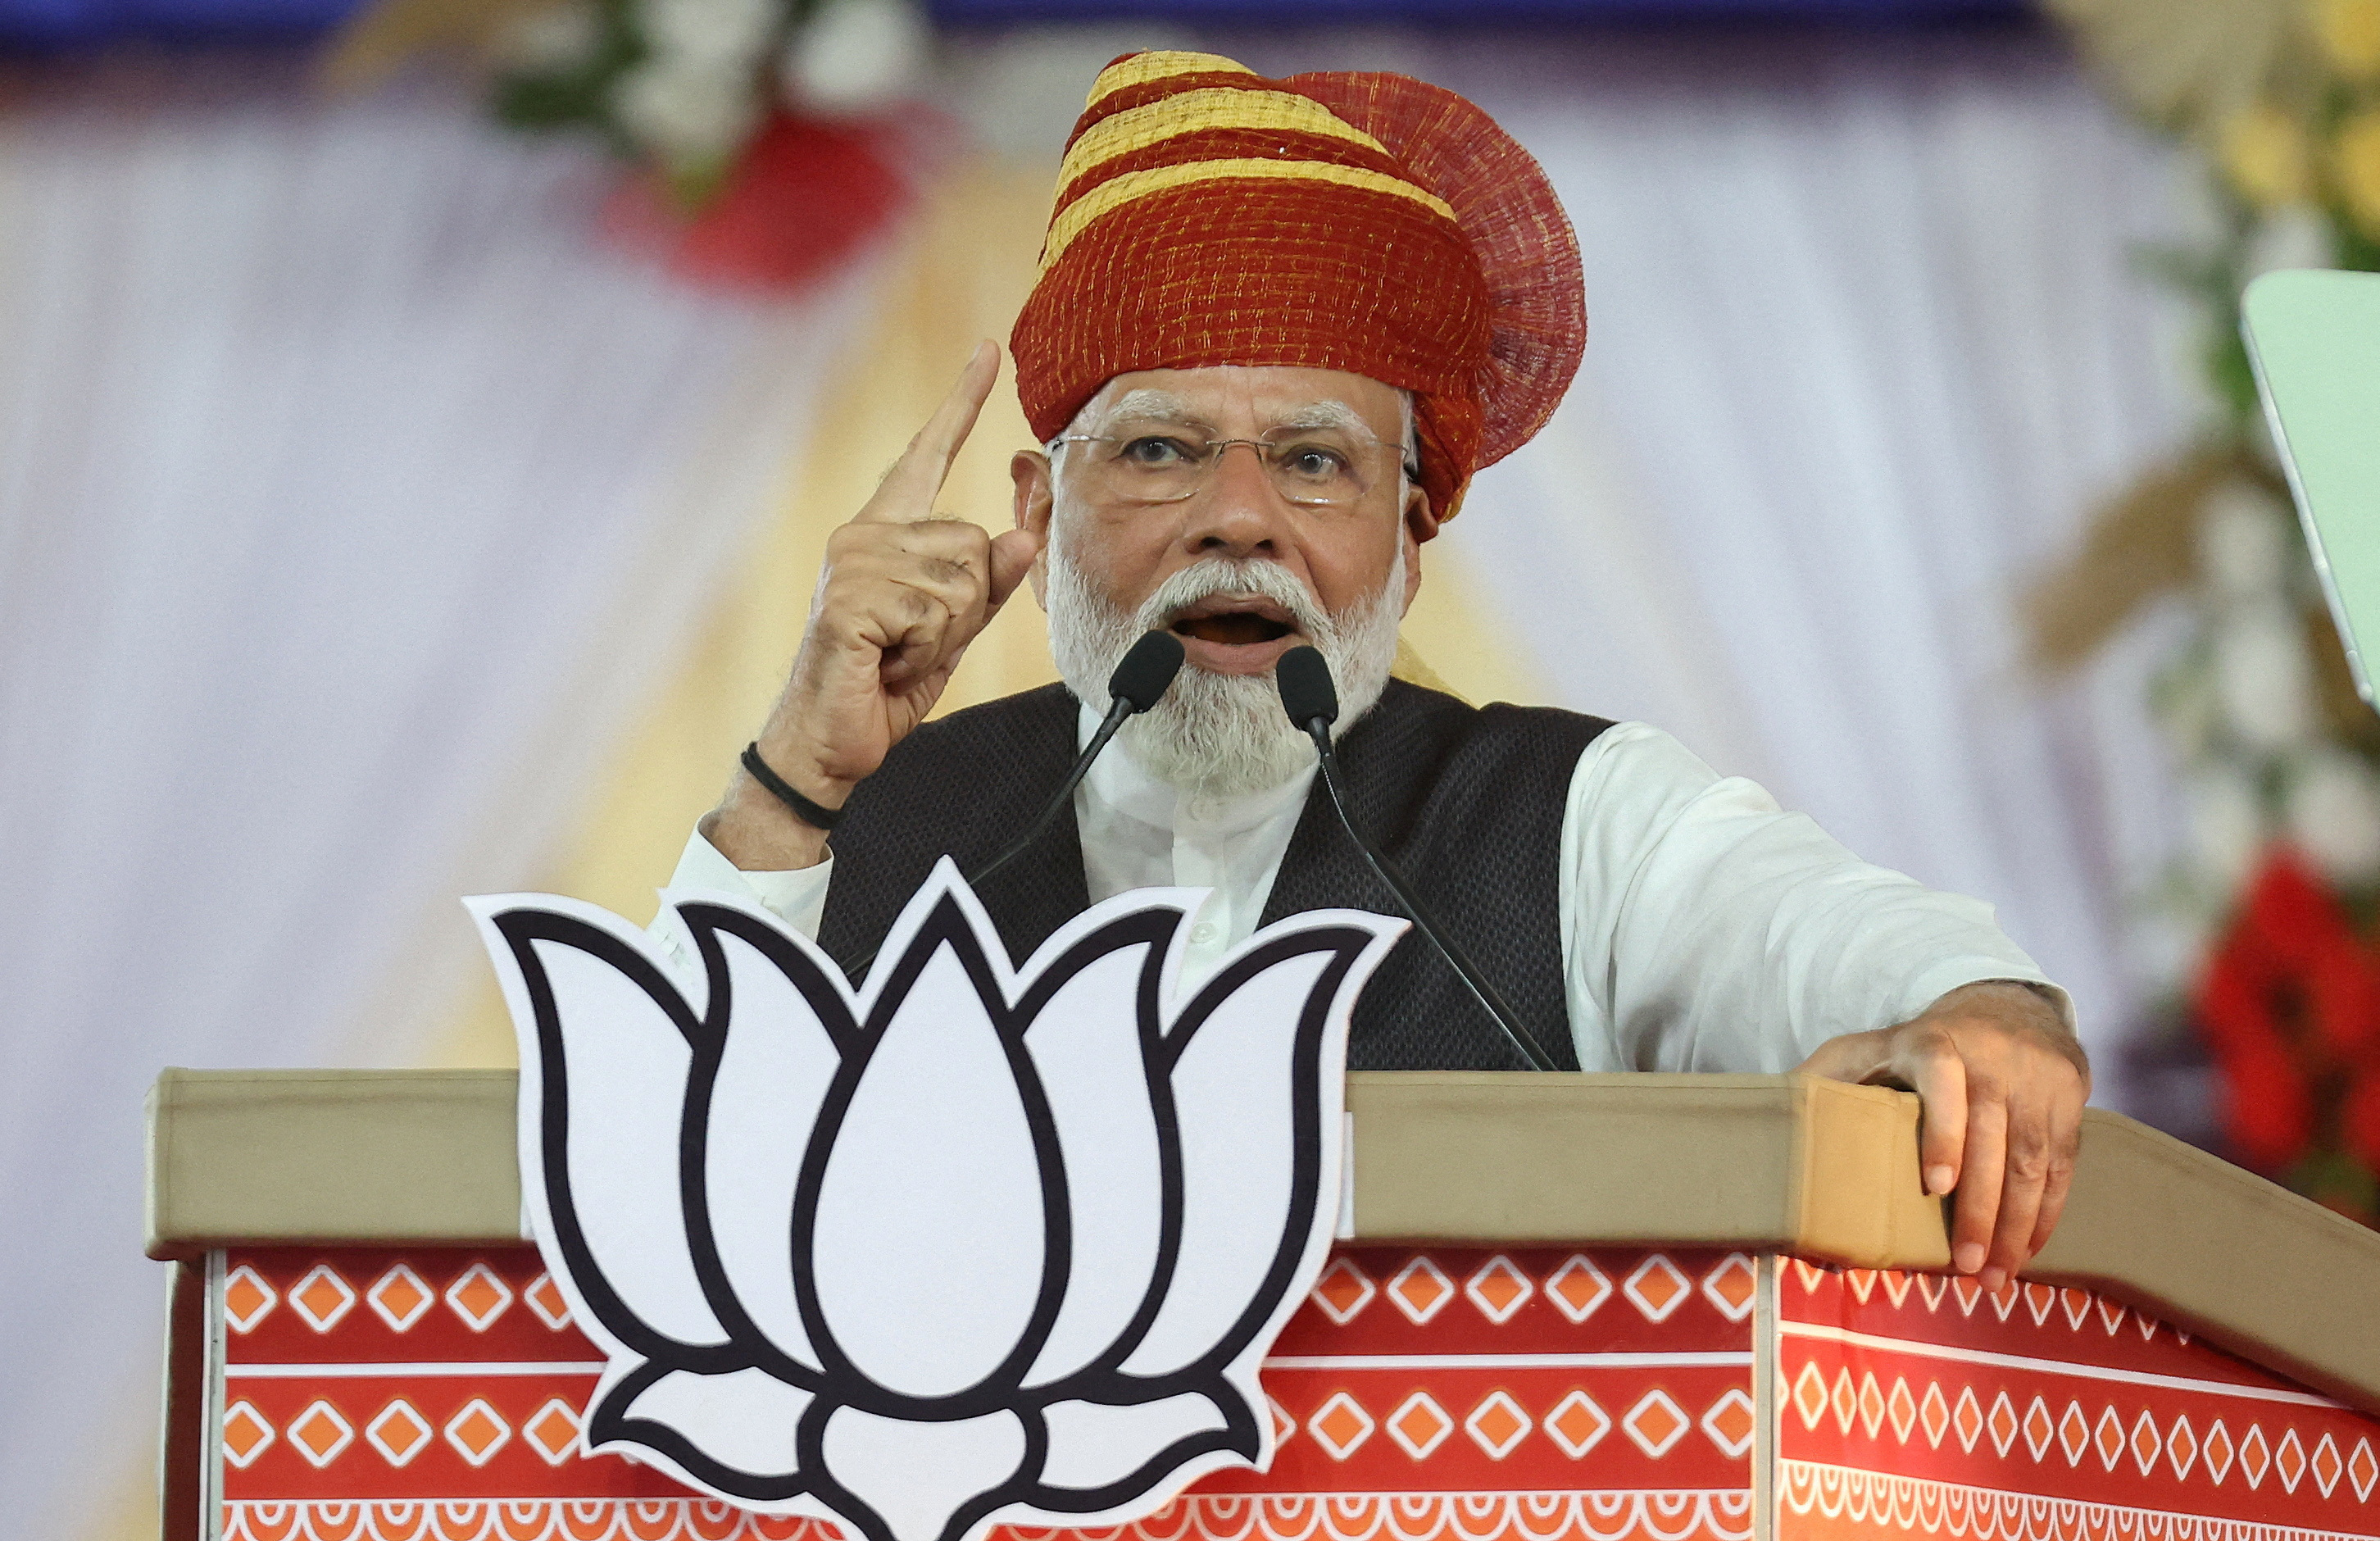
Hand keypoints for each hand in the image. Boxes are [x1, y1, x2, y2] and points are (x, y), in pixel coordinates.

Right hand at [703, 341, 1042, 869]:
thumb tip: (1020, 535)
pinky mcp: (852, 595)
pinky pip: (937, 611)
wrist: (828, 744)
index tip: (988, 351)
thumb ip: (986, 584)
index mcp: (887, 532)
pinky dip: (925, 649)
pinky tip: (884, 660)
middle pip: (976, 543)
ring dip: (945, 634)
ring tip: (896, 652)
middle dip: (967, 609)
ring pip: (964, 579)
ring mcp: (854, 559)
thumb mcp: (950, 632)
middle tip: (914, 643)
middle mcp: (865, 533)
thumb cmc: (882, 685)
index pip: (928, 454)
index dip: (961, 402)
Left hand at [1796, 982, 2089, 1291]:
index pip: (1942, 1079)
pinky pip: (2063, 1165)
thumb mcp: (1863, 1051)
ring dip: (2015, 1225)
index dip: (1943, 1133)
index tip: (1935, 1187)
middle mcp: (1991, 1056)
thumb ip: (1820, 1084)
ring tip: (1993, 1276)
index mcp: (1931, 1041)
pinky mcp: (2070, 1099)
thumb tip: (1774, 1134)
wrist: (2004, 1006)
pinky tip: (2025, 1252)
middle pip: (1993, 1137)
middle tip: (1963, 1266)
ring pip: (2032, 1159)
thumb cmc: (1915, 1048)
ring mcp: (2035, 1078)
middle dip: (1980, 1210)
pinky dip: (2046, 1214)